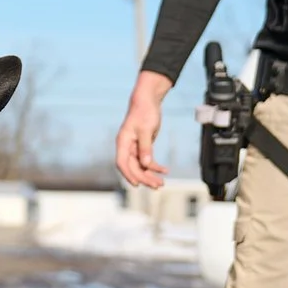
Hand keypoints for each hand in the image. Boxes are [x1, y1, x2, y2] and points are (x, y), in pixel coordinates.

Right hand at [115, 72, 172, 187]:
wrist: (148, 101)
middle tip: (158, 185)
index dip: (128, 175)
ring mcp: (134, 148)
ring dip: (150, 175)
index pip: (122, 163)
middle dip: (145, 178)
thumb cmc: (145, 112)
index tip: (138, 184)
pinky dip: (155, 167)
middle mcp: (126, 147)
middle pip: (133, 168)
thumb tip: (146, 165)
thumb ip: (145, 148)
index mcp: (123, 142)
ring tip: (161, 183)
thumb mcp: (146, 130)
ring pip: (140, 167)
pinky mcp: (143, 147)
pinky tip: (165, 170)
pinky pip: (147, 161)